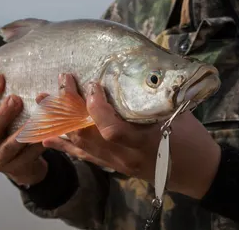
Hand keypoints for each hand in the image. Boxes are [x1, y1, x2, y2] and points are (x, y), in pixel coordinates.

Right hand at [0, 74, 47, 185]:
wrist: (20, 166)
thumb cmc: (9, 134)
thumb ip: (1, 103)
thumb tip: (9, 74)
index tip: (0, 77)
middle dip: (4, 113)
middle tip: (16, 99)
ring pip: (11, 144)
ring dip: (24, 131)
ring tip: (36, 119)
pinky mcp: (15, 169)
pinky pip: (29, 155)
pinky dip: (40, 144)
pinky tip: (50, 134)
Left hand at [42, 73, 220, 198]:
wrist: (197, 171)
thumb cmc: (191, 139)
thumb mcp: (178, 113)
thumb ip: (153, 96)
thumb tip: (139, 68)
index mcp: (144, 141)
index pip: (110, 128)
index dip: (96, 107)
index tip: (91, 85)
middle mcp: (125, 155)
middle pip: (87, 134)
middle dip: (67, 109)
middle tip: (54, 87)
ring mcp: (117, 163)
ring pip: (81, 145)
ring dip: (59, 124)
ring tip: (41, 105)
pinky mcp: (115, 167)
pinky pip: (86, 157)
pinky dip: (66, 146)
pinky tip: (48, 138)